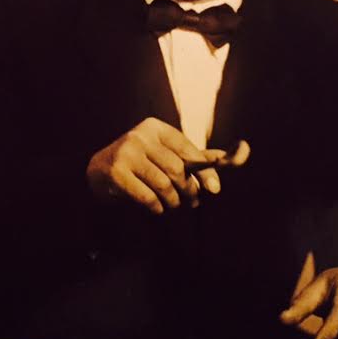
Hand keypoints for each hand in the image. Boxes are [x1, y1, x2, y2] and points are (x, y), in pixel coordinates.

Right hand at [86, 118, 248, 214]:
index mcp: (157, 128)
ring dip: (173, 202)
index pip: (188, 150)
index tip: (215, 190)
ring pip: (164, 185)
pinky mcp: (116, 172)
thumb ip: (198, 158)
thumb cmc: (140, 166)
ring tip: (173, 207)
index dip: (206, 171)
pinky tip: (156, 209)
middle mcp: (141, 135)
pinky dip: (156, 208)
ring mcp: (126, 152)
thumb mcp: (167, 156)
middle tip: (190, 203)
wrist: (96, 173)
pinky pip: (147, 196)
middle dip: (188, 191)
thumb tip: (241, 153)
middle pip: (178, 170)